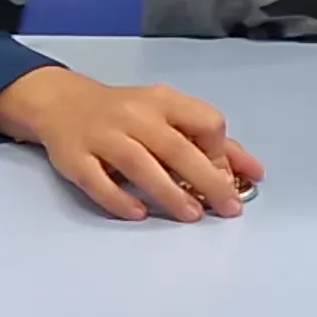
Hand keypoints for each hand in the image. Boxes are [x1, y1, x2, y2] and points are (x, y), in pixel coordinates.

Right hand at [0, 66, 264, 222]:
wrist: (62, 103)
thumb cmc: (126, 114)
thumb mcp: (167, 114)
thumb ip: (208, 140)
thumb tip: (254, 172)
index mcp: (163, 102)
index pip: (204, 121)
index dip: (221, 151)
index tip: (228, 176)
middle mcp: (133, 116)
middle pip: (176, 148)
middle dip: (207, 179)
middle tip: (229, 207)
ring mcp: (102, 136)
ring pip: (139, 164)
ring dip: (168, 192)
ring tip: (192, 215)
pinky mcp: (74, 158)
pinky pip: (97, 180)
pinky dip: (118, 198)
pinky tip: (139, 213)